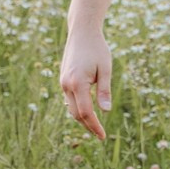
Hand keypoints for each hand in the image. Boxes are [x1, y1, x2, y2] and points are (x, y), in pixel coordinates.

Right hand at [60, 25, 113, 139]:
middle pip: (76, 114)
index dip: (94, 126)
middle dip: (88, 126)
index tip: (103, 136)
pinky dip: (77, 108)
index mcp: (77, 83)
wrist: (82, 32)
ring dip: (82, 118)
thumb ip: (104, 90)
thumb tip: (106, 111)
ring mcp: (63, 82)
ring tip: (95, 126)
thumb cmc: (97, 48)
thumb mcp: (106, 69)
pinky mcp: (63, 79)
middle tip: (101, 135)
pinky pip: (69, 99)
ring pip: (70, 108)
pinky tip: (87, 112)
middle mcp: (66, 85)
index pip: (85, 112)